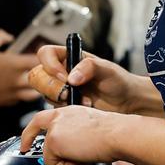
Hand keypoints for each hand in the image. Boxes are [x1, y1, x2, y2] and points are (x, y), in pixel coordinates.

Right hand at [0, 30, 42, 107]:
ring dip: (35, 87)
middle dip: (42, 74)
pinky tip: (16, 88)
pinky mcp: (5, 102)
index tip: (39, 54)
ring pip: (33, 94)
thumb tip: (10, 37)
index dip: (42, 58)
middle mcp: (16, 81)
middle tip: (40, 69)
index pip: (38, 62)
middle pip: (40, 80)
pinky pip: (19, 100)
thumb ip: (1, 36)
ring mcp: (11, 93)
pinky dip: (21, 94)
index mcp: (14, 65)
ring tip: (33, 81)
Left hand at [20, 105, 118, 164]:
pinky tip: (82, 161)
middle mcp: (59, 116)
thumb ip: (74, 136)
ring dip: (66, 163)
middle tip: (24, 149)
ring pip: (49, 154)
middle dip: (26, 138)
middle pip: (34, 125)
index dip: (36, 129)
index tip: (29, 139)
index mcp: (68, 112)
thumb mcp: (89, 130)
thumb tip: (70, 152)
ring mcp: (54, 128)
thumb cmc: (113, 134)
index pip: (46, 117)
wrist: (117, 134)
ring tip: (84, 160)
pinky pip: (54, 163)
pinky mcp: (54, 140)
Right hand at [28, 44, 154, 115]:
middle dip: (52, 87)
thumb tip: (70, 78)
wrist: (127, 103)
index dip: (49, 64)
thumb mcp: (107, 69)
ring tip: (84, 101)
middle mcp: (60, 72)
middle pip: (37, 75)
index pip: (45, 53)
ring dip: (61, 99)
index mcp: (68, 57)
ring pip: (43, 93)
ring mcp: (60, 90)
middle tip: (69, 93)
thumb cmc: (118, 81)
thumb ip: (89, 67)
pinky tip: (84, 108)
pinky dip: (67, 110)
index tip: (64, 76)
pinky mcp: (63, 107)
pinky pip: (54, 108)